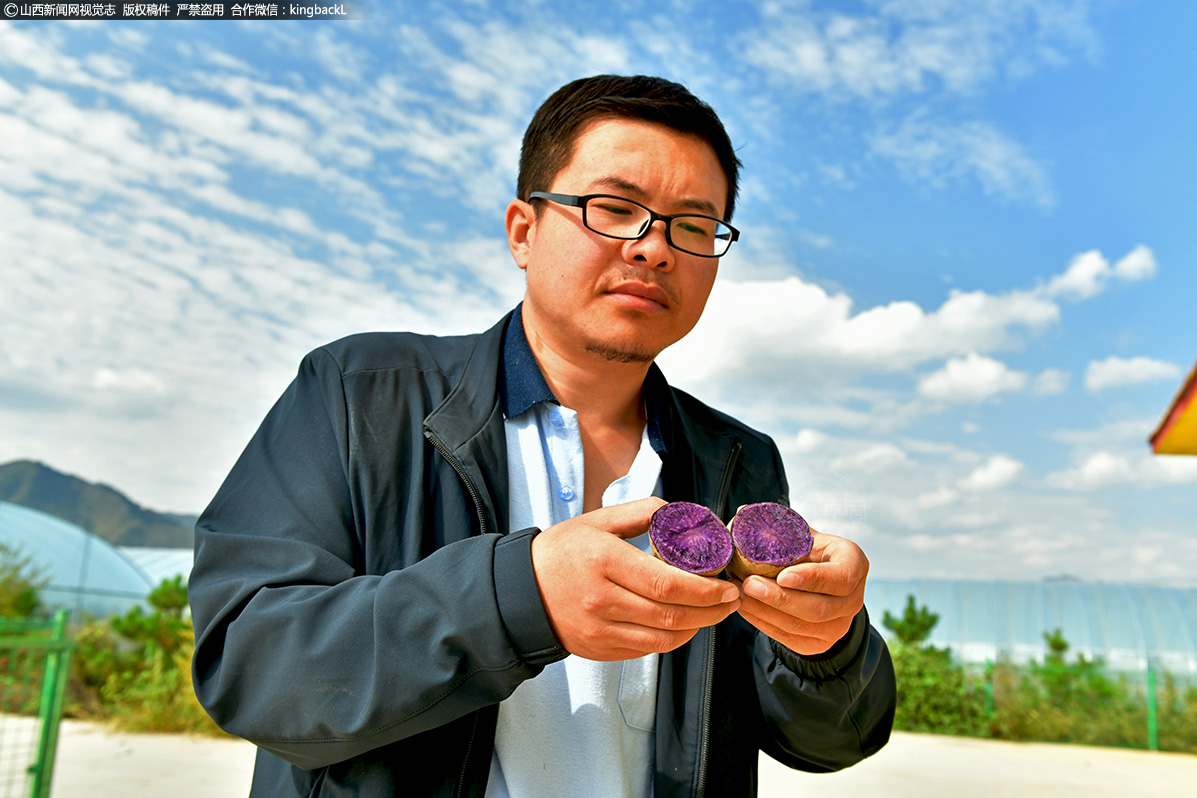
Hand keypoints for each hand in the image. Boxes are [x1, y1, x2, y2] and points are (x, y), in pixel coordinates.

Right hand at [532, 497, 741, 660]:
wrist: (520, 592)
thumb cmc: (562, 551)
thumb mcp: (597, 520)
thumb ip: (640, 512)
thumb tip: (682, 512)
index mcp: (603, 560)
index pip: (666, 583)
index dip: (704, 589)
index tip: (727, 584)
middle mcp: (601, 599)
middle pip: (671, 614)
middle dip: (711, 610)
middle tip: (732, 599)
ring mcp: (600, 629)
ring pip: (664, 638)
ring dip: (697, 627)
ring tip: (714, 612)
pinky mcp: (600, 649)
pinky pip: (647, 649)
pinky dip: (673, 638)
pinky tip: (685, 624)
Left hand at [735, 529, 867, 655]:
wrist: (821, 585)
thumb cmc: (809, 552)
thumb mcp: (806, 536)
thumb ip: (782, 527)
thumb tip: (742, 512)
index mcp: (855, 565)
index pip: (841, 578)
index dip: (812, 579)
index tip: (782, 575)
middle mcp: (854, 600)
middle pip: (819, 608)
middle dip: (779, 598)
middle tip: (748, 584)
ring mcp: (839, 626)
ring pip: (801, 626)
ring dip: (765, 612)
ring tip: (739, 595)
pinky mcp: (820, 644)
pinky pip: (789, 638)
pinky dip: (763, 624)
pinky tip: (745, 608)